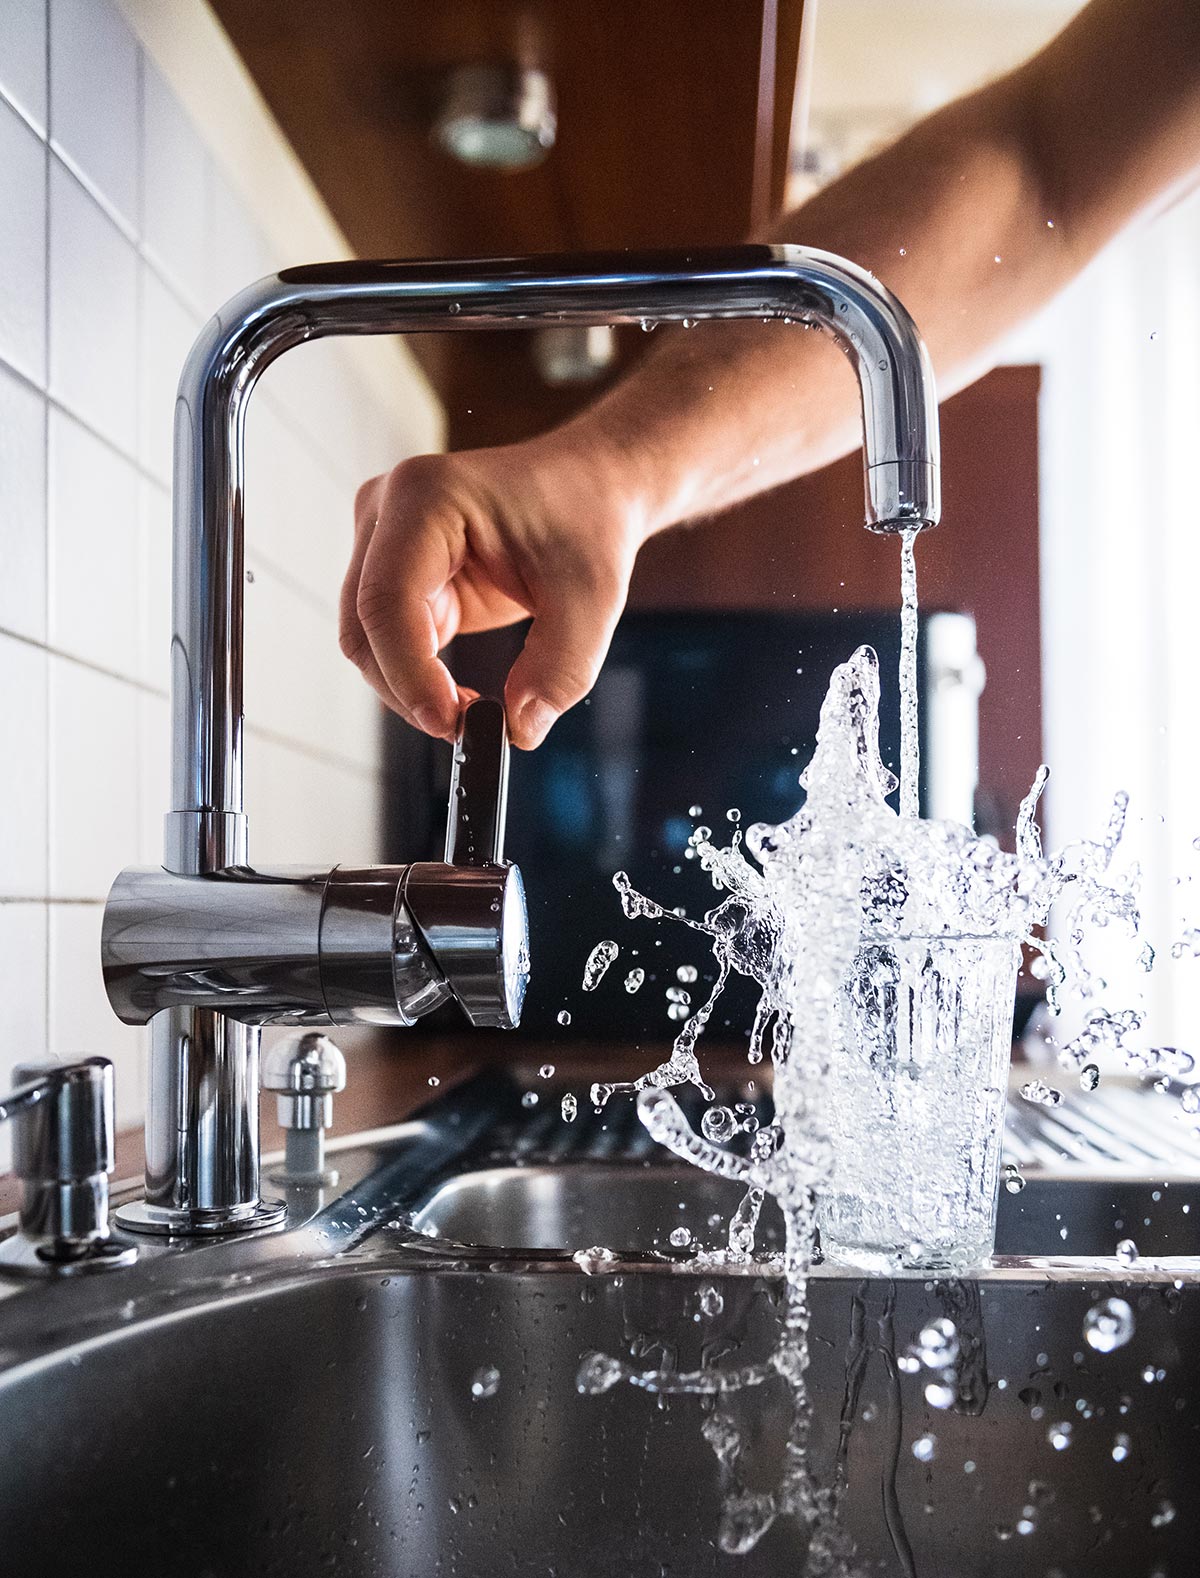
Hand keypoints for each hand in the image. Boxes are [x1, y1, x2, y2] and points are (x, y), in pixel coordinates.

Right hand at [340, 429, 652, 748]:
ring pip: (367, 641)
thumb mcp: (593, 597)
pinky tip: (462, 694)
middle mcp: (388, 511)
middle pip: (364, 626)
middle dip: (407, 689)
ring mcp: (384, 541)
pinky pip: (389, 642)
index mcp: (427, 496)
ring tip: (472, 711)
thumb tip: (519, 729)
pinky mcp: (396, 572)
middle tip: (466, 729)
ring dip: (410, 688)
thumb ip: (561, 668)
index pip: (388, 599)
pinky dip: (418, 677)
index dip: (408, 671)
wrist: (589, 488)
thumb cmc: (587, 520)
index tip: (452, 722)